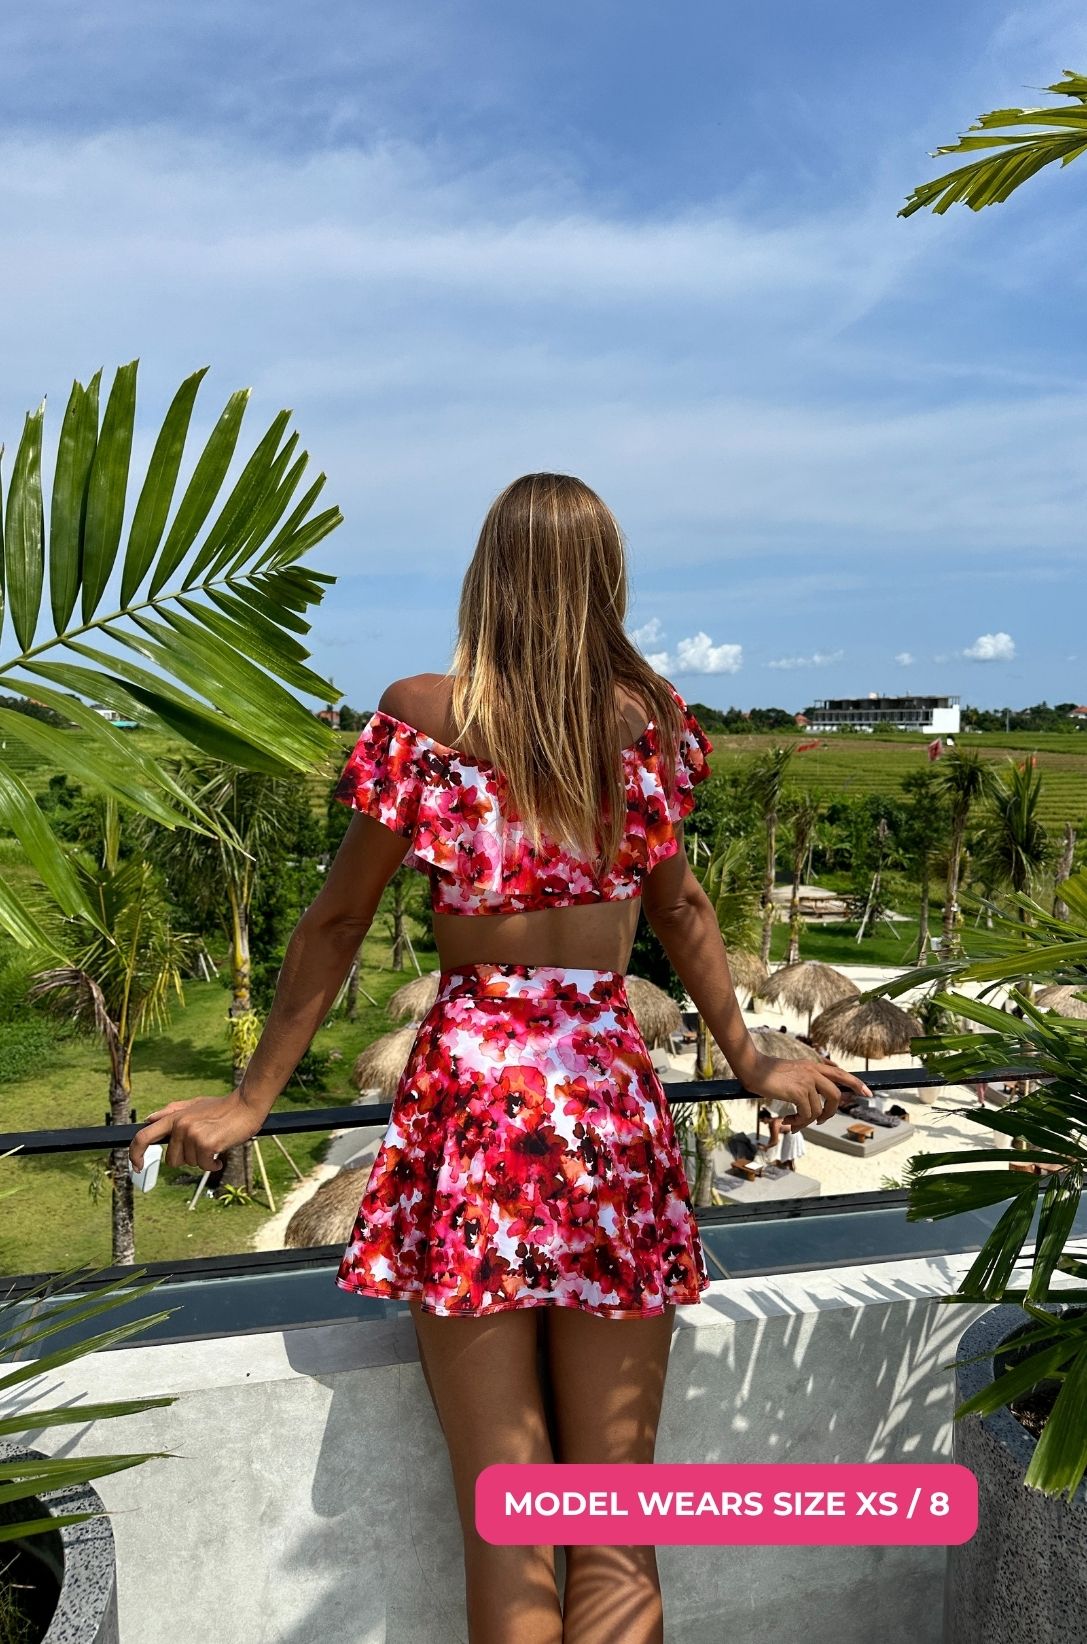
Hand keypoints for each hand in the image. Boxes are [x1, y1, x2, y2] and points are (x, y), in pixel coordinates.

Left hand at [128, 1090, 263, 1174]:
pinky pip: (204, 1165)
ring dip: (203, 1159)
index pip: (143, 1136)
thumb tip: (148, 1120)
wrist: (246, 1105)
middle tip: (203, 1145)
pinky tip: (221, 1153)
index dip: (135, 1153)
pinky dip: (214, 1164)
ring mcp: (193, 1134)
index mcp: (174, 1116)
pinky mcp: (206, 1143)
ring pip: (190, 1163)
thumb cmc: (222, 1106)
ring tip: (215, 1143)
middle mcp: (180, 1125)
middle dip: (187, 1158)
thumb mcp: (194, 1105)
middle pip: (171, 1160)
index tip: (136, 1166)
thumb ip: (170, 1112)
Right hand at [746, 1052, 871, 1131]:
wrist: (752, 1067)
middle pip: (836, 1095)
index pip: (840, 1073)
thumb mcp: (792, 1072)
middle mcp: (813, 1072)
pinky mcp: (799, 1091)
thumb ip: (805, 1080)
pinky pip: (806, 1114)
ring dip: (806, 1122)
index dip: (856, 1083)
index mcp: (813, 1066)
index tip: (868, 1093)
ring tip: (793, 1124)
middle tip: (820, 1121)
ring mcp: (807, 1081)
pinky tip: (787, 1122)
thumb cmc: (767, 1072)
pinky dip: (798, 1123)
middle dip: (831, 1112)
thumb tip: (814, 1100)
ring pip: (819, 1110)